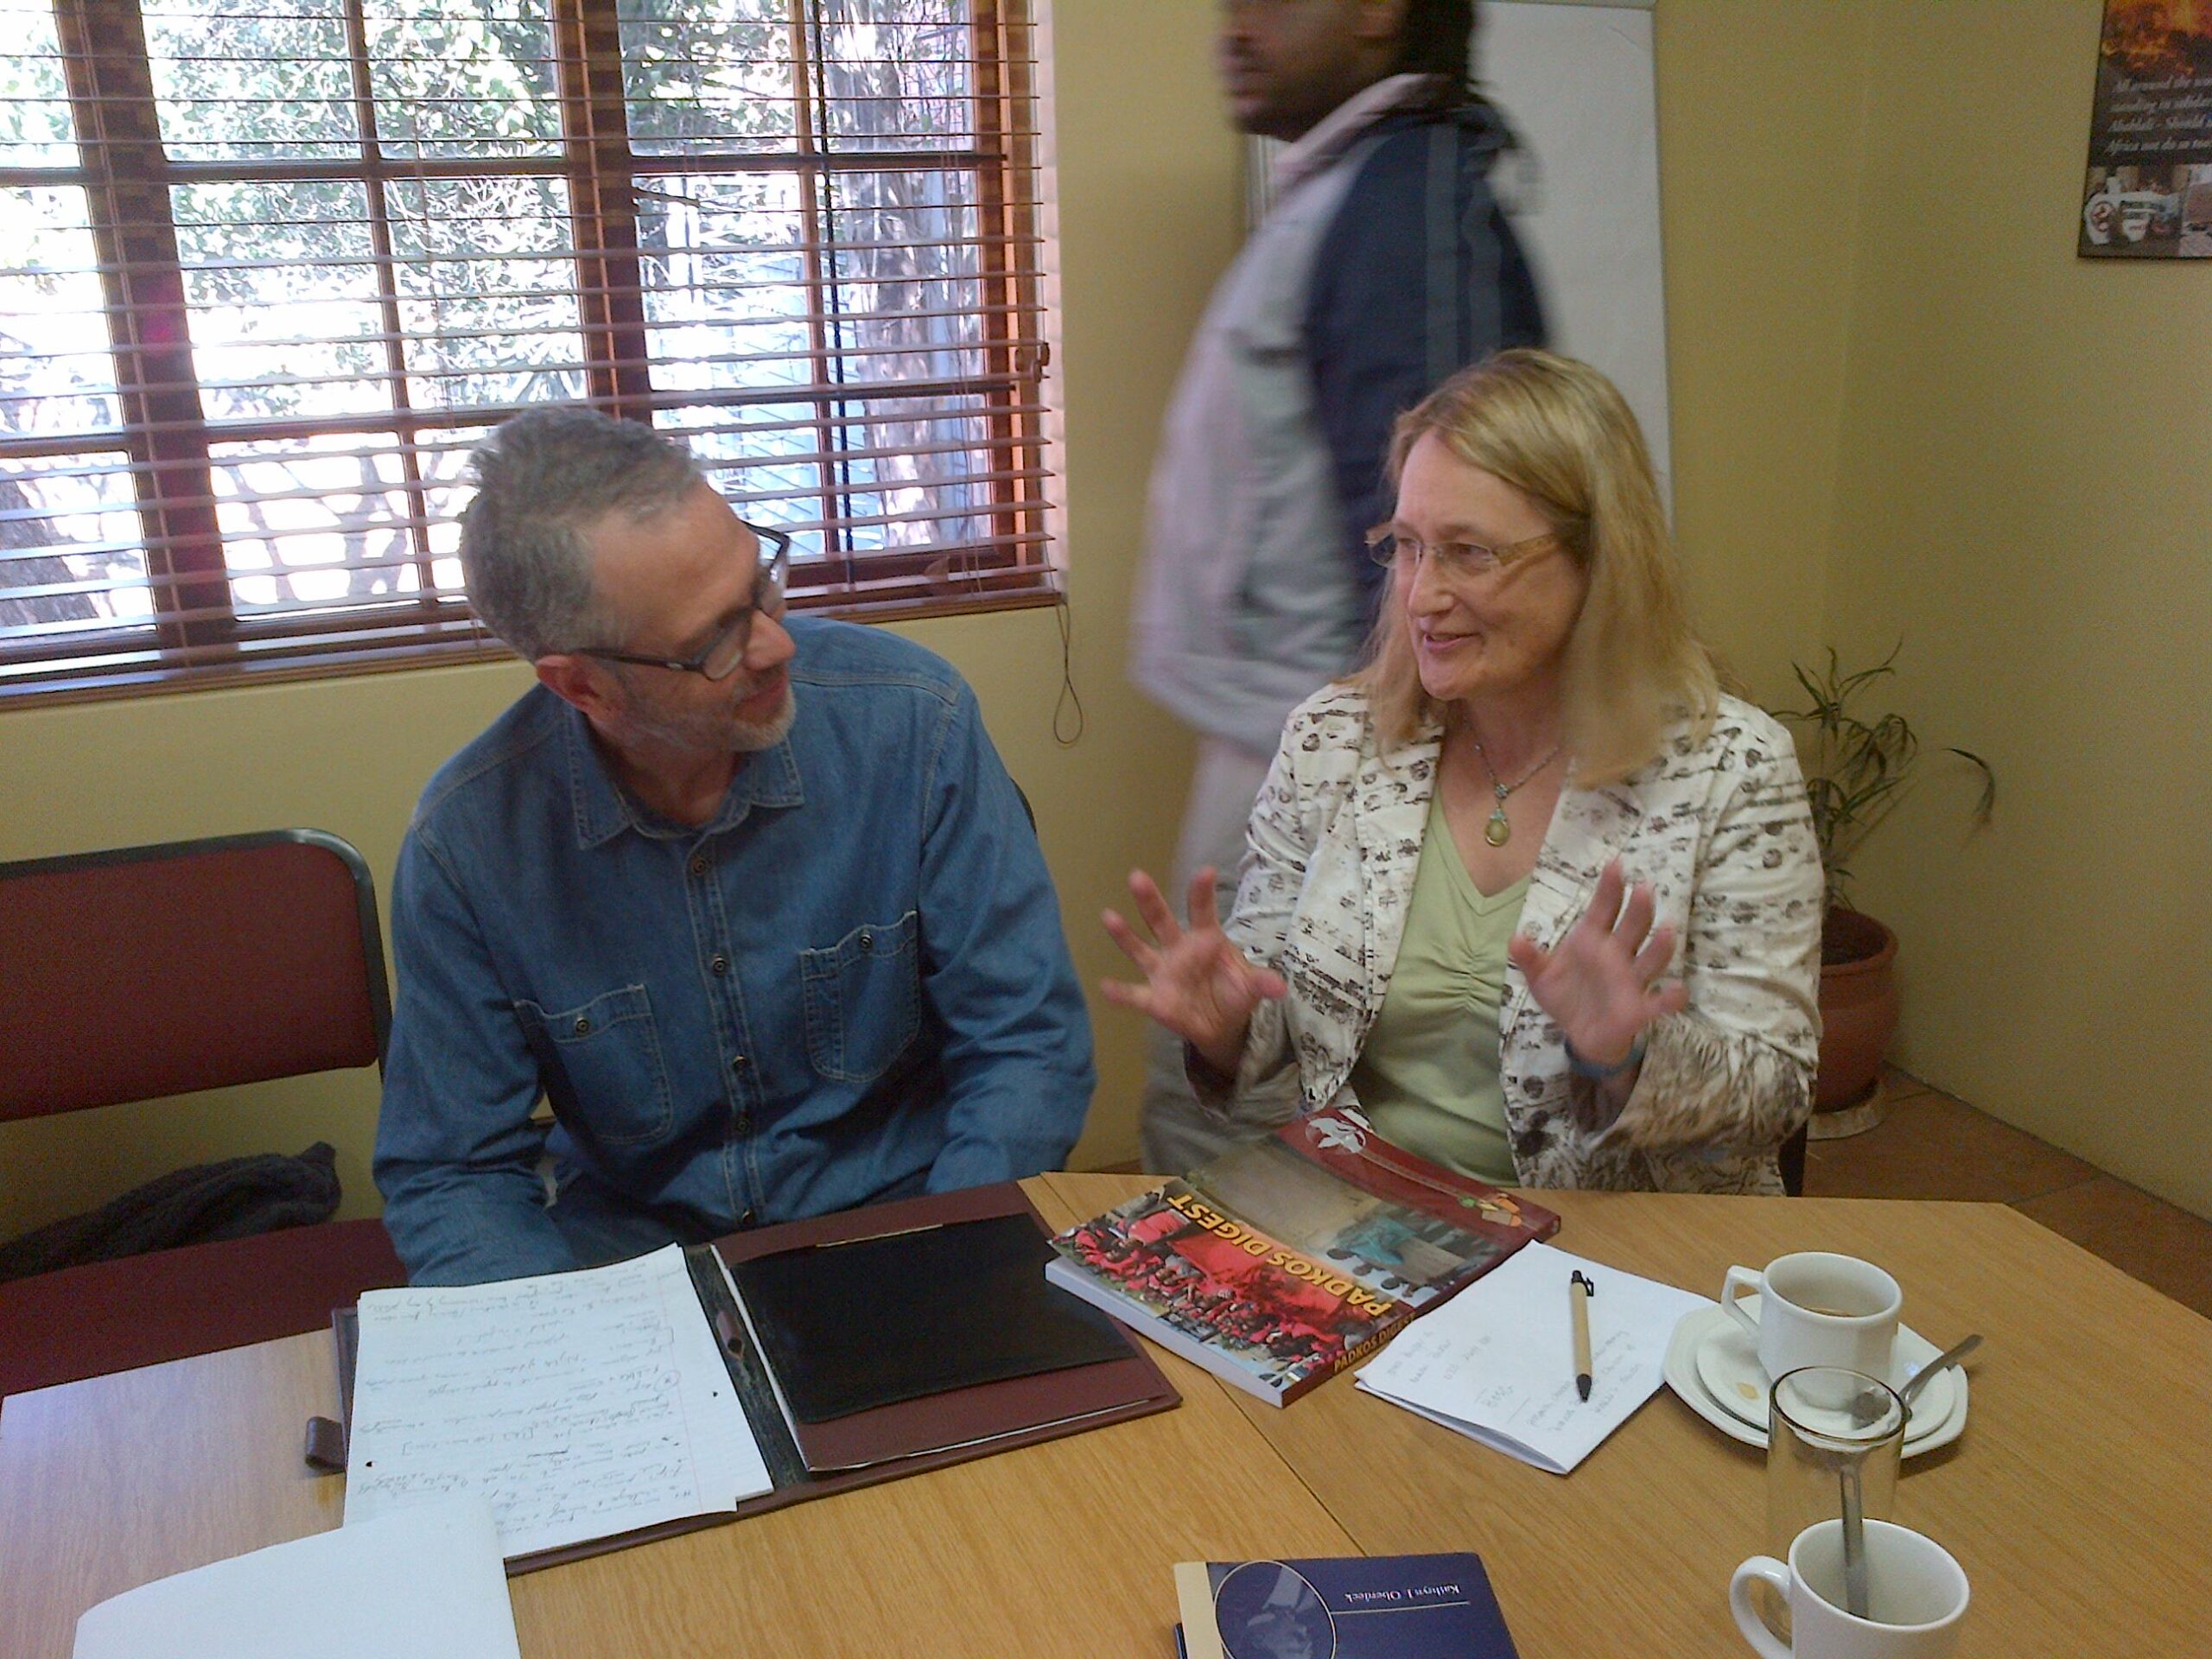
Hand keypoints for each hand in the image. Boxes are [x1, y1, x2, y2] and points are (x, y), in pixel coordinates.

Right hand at [1100, 867, 1286, 1074]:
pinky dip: (1120, 992)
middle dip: (1150, 900)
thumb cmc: (1233, 992)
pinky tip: (1105, 986)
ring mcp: (1163, 971)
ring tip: (1108, 916)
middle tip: (1137, 876)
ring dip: (1125, 935)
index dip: (1203, 893)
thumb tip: (1280, 988)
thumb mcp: (1251, 987)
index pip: (1203, 911)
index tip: (1206, 871)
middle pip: (1162, 921)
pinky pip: (1135, 994)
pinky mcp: (1155, 998)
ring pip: (1141, 950)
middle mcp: (1179, 949)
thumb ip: (1261, 984)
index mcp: (1206, 939)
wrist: (1221, 1025)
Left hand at [1507, 859, 1686, 1067]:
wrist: (1579, 1033)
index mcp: (1592, 939)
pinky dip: (1671, 997)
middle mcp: (1617, 954)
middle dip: (1639, 908)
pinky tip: (1678, 992)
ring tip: (1668, 929)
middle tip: (1644, 888)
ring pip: (1652, 958)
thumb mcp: (1541, 977)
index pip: (1604, 908)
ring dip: (1661, 945)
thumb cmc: (1565, 995)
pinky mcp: (1639, 1008)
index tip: (1616, 864)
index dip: (1610, 887)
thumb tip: (1514, 940)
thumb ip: (1530, 959)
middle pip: (1633, 926)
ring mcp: (1631, 979)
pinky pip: (1660, 1001)